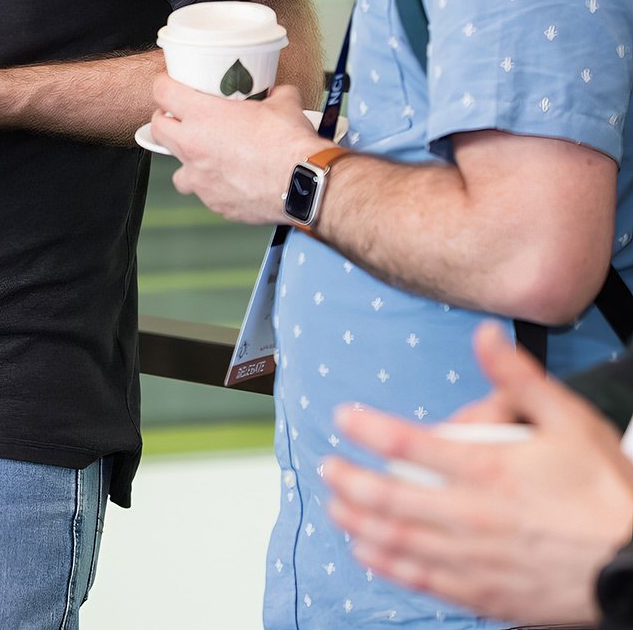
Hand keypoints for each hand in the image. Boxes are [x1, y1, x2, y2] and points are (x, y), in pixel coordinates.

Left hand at [149, 77, 318, 223]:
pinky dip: (213, 186)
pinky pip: (204, 193)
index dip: (164, 85)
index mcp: (203, 116)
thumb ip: (275, 94)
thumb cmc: (289, 144)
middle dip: (166, 121)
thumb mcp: (283, 104)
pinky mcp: (214, 202)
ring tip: (206, 157)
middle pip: (157, 129)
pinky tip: (231, 180)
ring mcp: (201, 179)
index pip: (162, 93)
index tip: (169, 85)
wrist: (303, 183)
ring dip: (186, 161)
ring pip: (176, 170)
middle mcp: (194, 147)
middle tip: (181, 118)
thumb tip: (278, 92)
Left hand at [322, 321, 632, 624]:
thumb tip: (484, 336)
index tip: (343, 416)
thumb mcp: (569, 420)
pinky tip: (371, 556)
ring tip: (336, 508)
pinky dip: (391, 567)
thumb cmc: (606, 493)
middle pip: (392, 497)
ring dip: (360, 524)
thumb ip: (518, 378)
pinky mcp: (487, 595)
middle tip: (327, 467)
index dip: (368, 428)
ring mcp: (476, 561)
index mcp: (487, 470)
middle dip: (351, 480)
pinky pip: (426, 582)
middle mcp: (472, 516)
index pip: (409, 443)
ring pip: (400, 542)